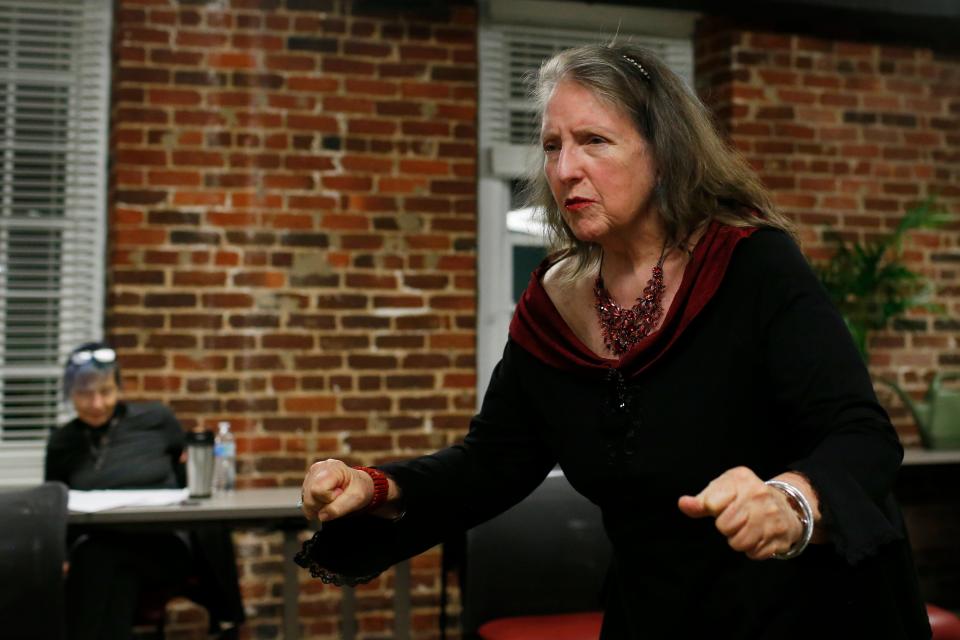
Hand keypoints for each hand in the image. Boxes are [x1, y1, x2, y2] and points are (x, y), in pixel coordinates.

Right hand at [300, 459, 374, 522]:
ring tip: (331, 499)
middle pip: (309, 497)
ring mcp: (311, 475)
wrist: (358, 485)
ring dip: (319, 506)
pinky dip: (315, 505)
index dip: (329, 498)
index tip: (340, 494)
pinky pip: (305, 502)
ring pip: (305, 501)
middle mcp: (318, 468)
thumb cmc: (359, 488)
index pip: (318, 490)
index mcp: (332, 468)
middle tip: (337, 498)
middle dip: (323, 505)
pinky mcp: (307, 482)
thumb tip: (321, 516)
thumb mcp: (357, 498)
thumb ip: (339, 508)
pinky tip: (325, 500)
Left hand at [677, 466, 802, 559]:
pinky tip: (759, 536)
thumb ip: (701, 500)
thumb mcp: (722, 490)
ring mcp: (773, 516)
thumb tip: (683, 504)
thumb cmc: (745, 497)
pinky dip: (753, 549)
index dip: (713, 509)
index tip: (722, 506)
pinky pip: (755, 553)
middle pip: (725, 526)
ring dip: (738, 540)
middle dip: (726, 527)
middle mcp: (760, 495)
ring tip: (745, 528)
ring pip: (740, 542)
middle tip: (735, 520)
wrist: (787, 506)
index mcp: (741, 480)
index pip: (712, 504)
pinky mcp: (781, 536)